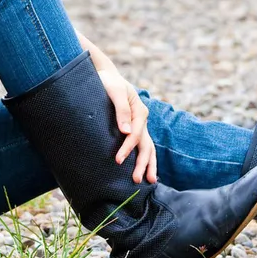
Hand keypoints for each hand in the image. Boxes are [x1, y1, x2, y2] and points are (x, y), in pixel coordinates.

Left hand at [82, 37, 157, 183]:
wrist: (107, 76)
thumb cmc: (109, 82)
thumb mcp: (115, 91)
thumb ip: (121, 110)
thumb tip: (126, 132)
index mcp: (139, 111)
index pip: (136, 134)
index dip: (128, 148)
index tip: (118, 160)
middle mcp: (142, 119)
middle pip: (146, 145)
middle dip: (144, 163)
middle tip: (138, 180)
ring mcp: (139, 125)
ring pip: (148, 147)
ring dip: (149, 164)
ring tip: (149, 181)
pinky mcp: (132, 128)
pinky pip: (141, 145)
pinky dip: (144, 158)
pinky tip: (142, 170)